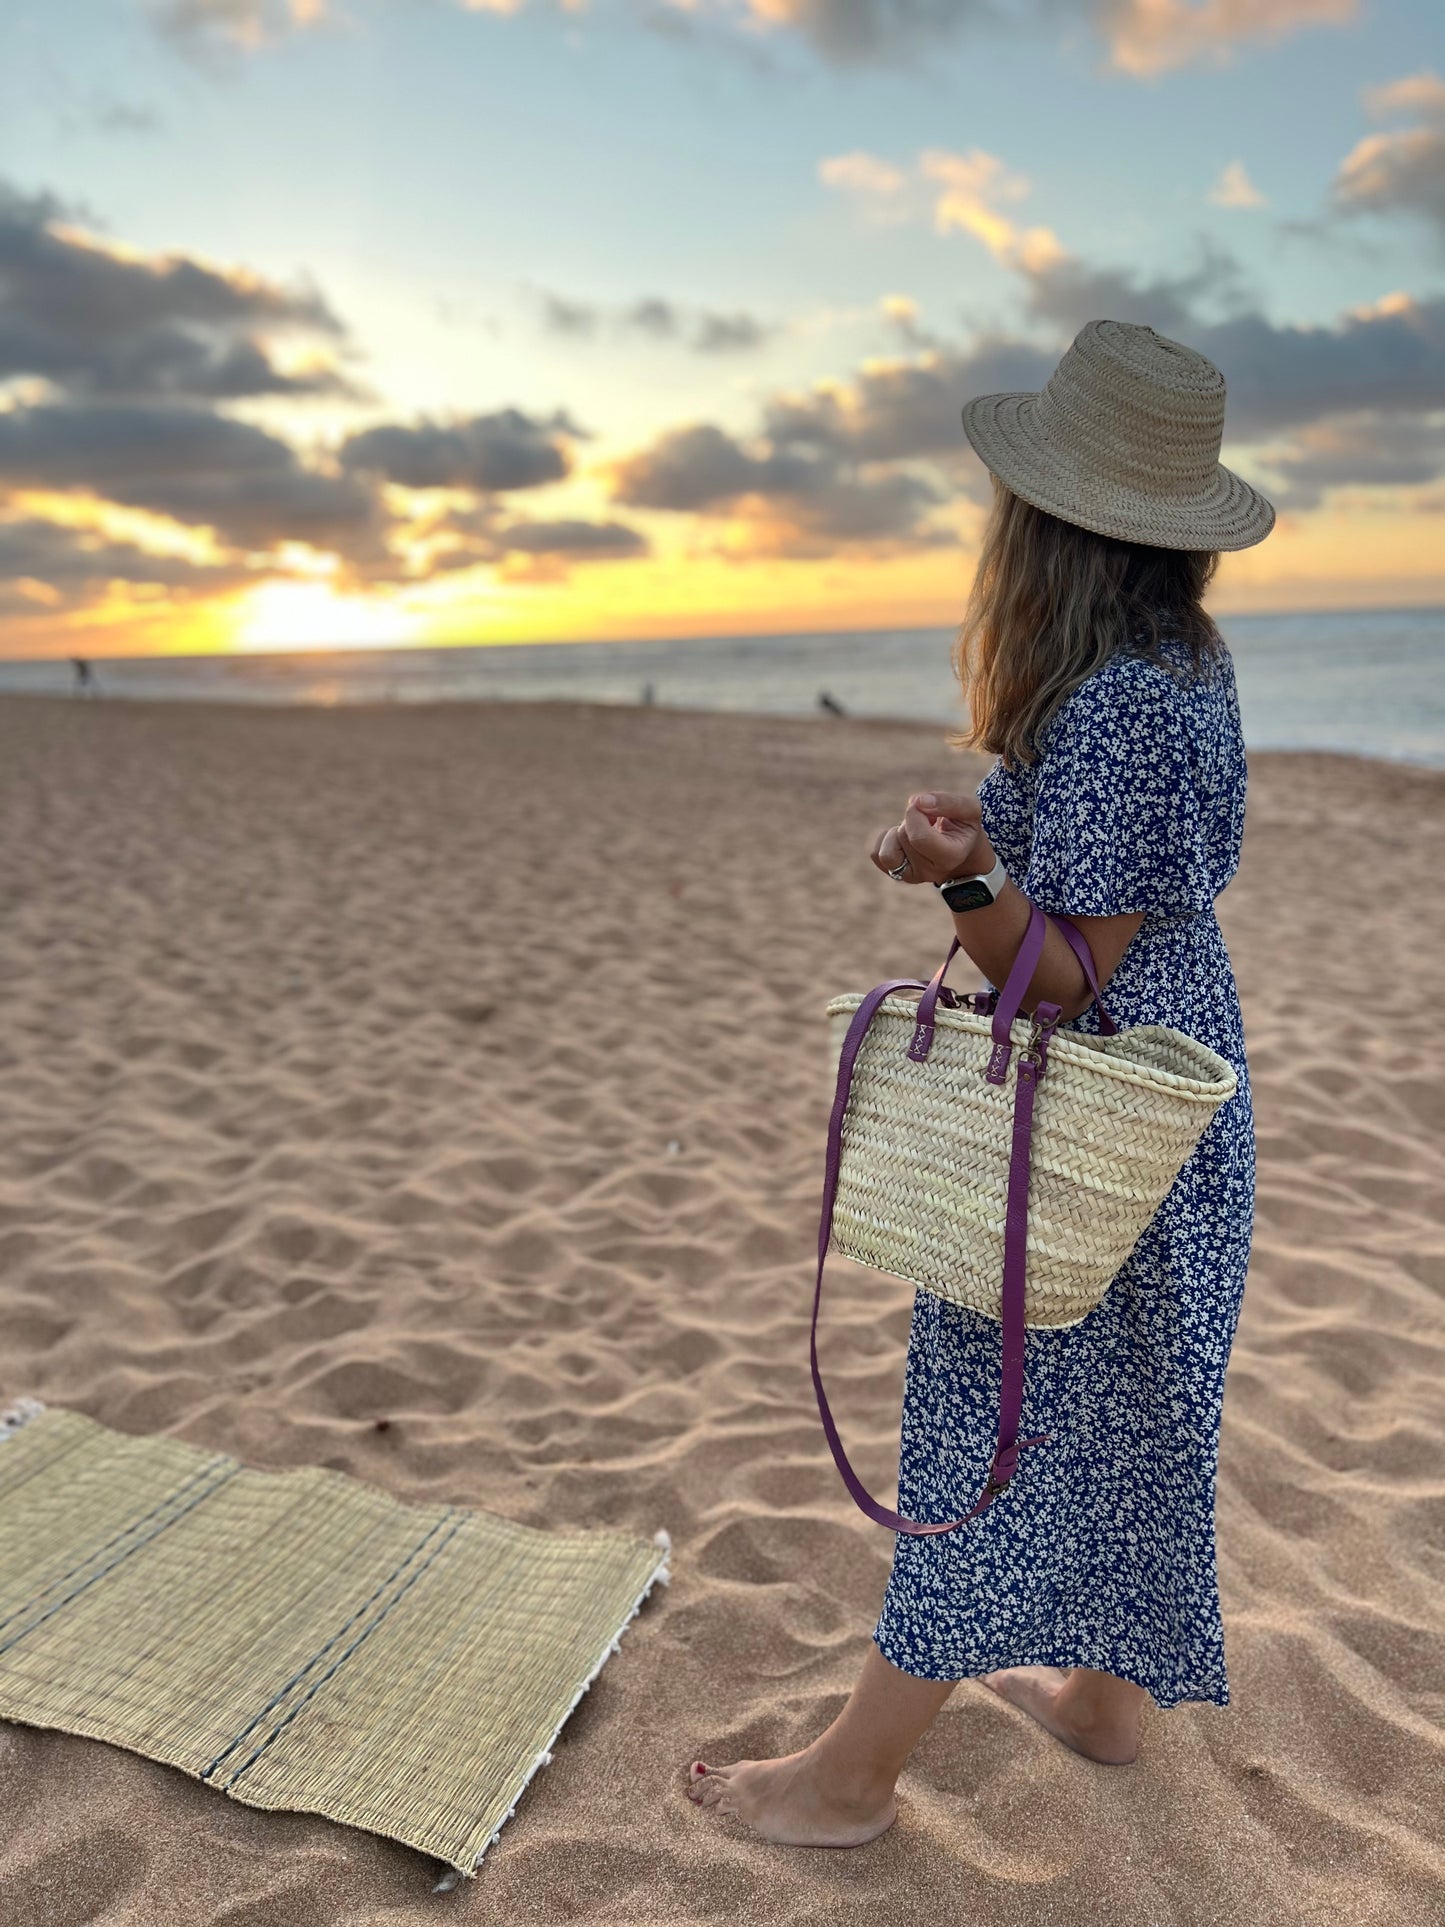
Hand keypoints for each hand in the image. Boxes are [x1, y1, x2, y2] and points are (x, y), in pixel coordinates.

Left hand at [868, 791, 993, 886]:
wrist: (962, 853)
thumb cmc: (964, 828)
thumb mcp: (969, 810)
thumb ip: (948, 802)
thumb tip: (917, 801)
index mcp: (950, 856)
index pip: (919, 838)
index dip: (915, 814)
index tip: (925, 805)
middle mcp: (930, 872)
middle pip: (904, 837)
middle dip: (911, 820)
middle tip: (929, 820)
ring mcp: (912, 877)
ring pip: (887, 852)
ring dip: (896, 833)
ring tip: (915, 830)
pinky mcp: (896, 874)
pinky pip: (876, 854)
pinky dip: (886, 839)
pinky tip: (903, 838)